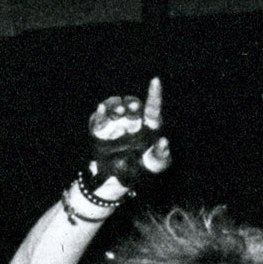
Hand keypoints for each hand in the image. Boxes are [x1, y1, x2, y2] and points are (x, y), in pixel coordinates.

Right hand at [85, 78, 171, 193]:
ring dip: (116, 107)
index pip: (152, 107)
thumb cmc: (141, 171)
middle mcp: (132, 121)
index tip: (155, 81)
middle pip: (132, 105)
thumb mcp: (155, 165)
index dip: (154, 94)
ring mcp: (115, 124)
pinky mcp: (100, 131)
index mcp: (148, 126)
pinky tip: (100, 109)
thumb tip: (164, 141)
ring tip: (118, 113)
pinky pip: (98, 119)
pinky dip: (99, 113)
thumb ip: (161, 155)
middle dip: (131, 105)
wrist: (116, 182)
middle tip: (130, 109)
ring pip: (115, 107)